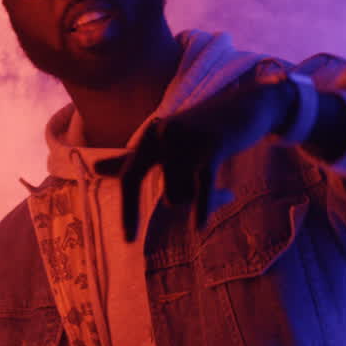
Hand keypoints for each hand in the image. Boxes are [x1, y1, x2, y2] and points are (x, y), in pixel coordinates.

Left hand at [94, 79, 295, 241]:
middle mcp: (163, 133)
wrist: (250, 106)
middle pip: (154, 187)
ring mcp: (187, 139)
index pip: (129, 176)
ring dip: (200, 198)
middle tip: (162, 233)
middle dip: (162, 205)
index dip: (128, 210)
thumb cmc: (206, 130)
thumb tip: (94, 168)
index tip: (127, 239)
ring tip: (220, 190)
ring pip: (181, 191)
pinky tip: (200, 225)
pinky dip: (203, 207)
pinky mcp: (212, 146)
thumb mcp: (167, 140)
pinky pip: (201, 187)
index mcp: (150, 134)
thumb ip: (132, 156)